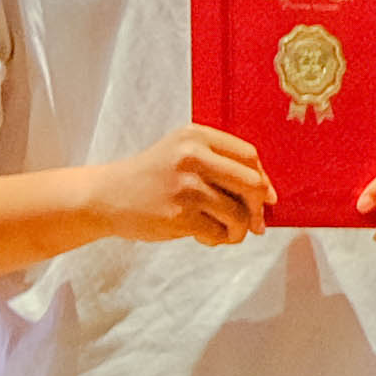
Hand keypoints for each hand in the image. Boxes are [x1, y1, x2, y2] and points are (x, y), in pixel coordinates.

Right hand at [74, 129, 279, 249]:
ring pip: (239, 213)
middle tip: (254, 223)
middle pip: (252, 183)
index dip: (264, 180)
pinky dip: (218, 239)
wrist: (107, 197)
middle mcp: (192, 156)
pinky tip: (204, 237)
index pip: (249, 156)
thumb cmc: (151, 178)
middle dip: (258, 208)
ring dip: (239, 230)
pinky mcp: (179, 215)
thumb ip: (221, 164)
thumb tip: (269, 195)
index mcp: (196, 136)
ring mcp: (185, 186)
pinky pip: (218, 231)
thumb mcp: (182, 154)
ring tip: (225, 233)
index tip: (265, 198)